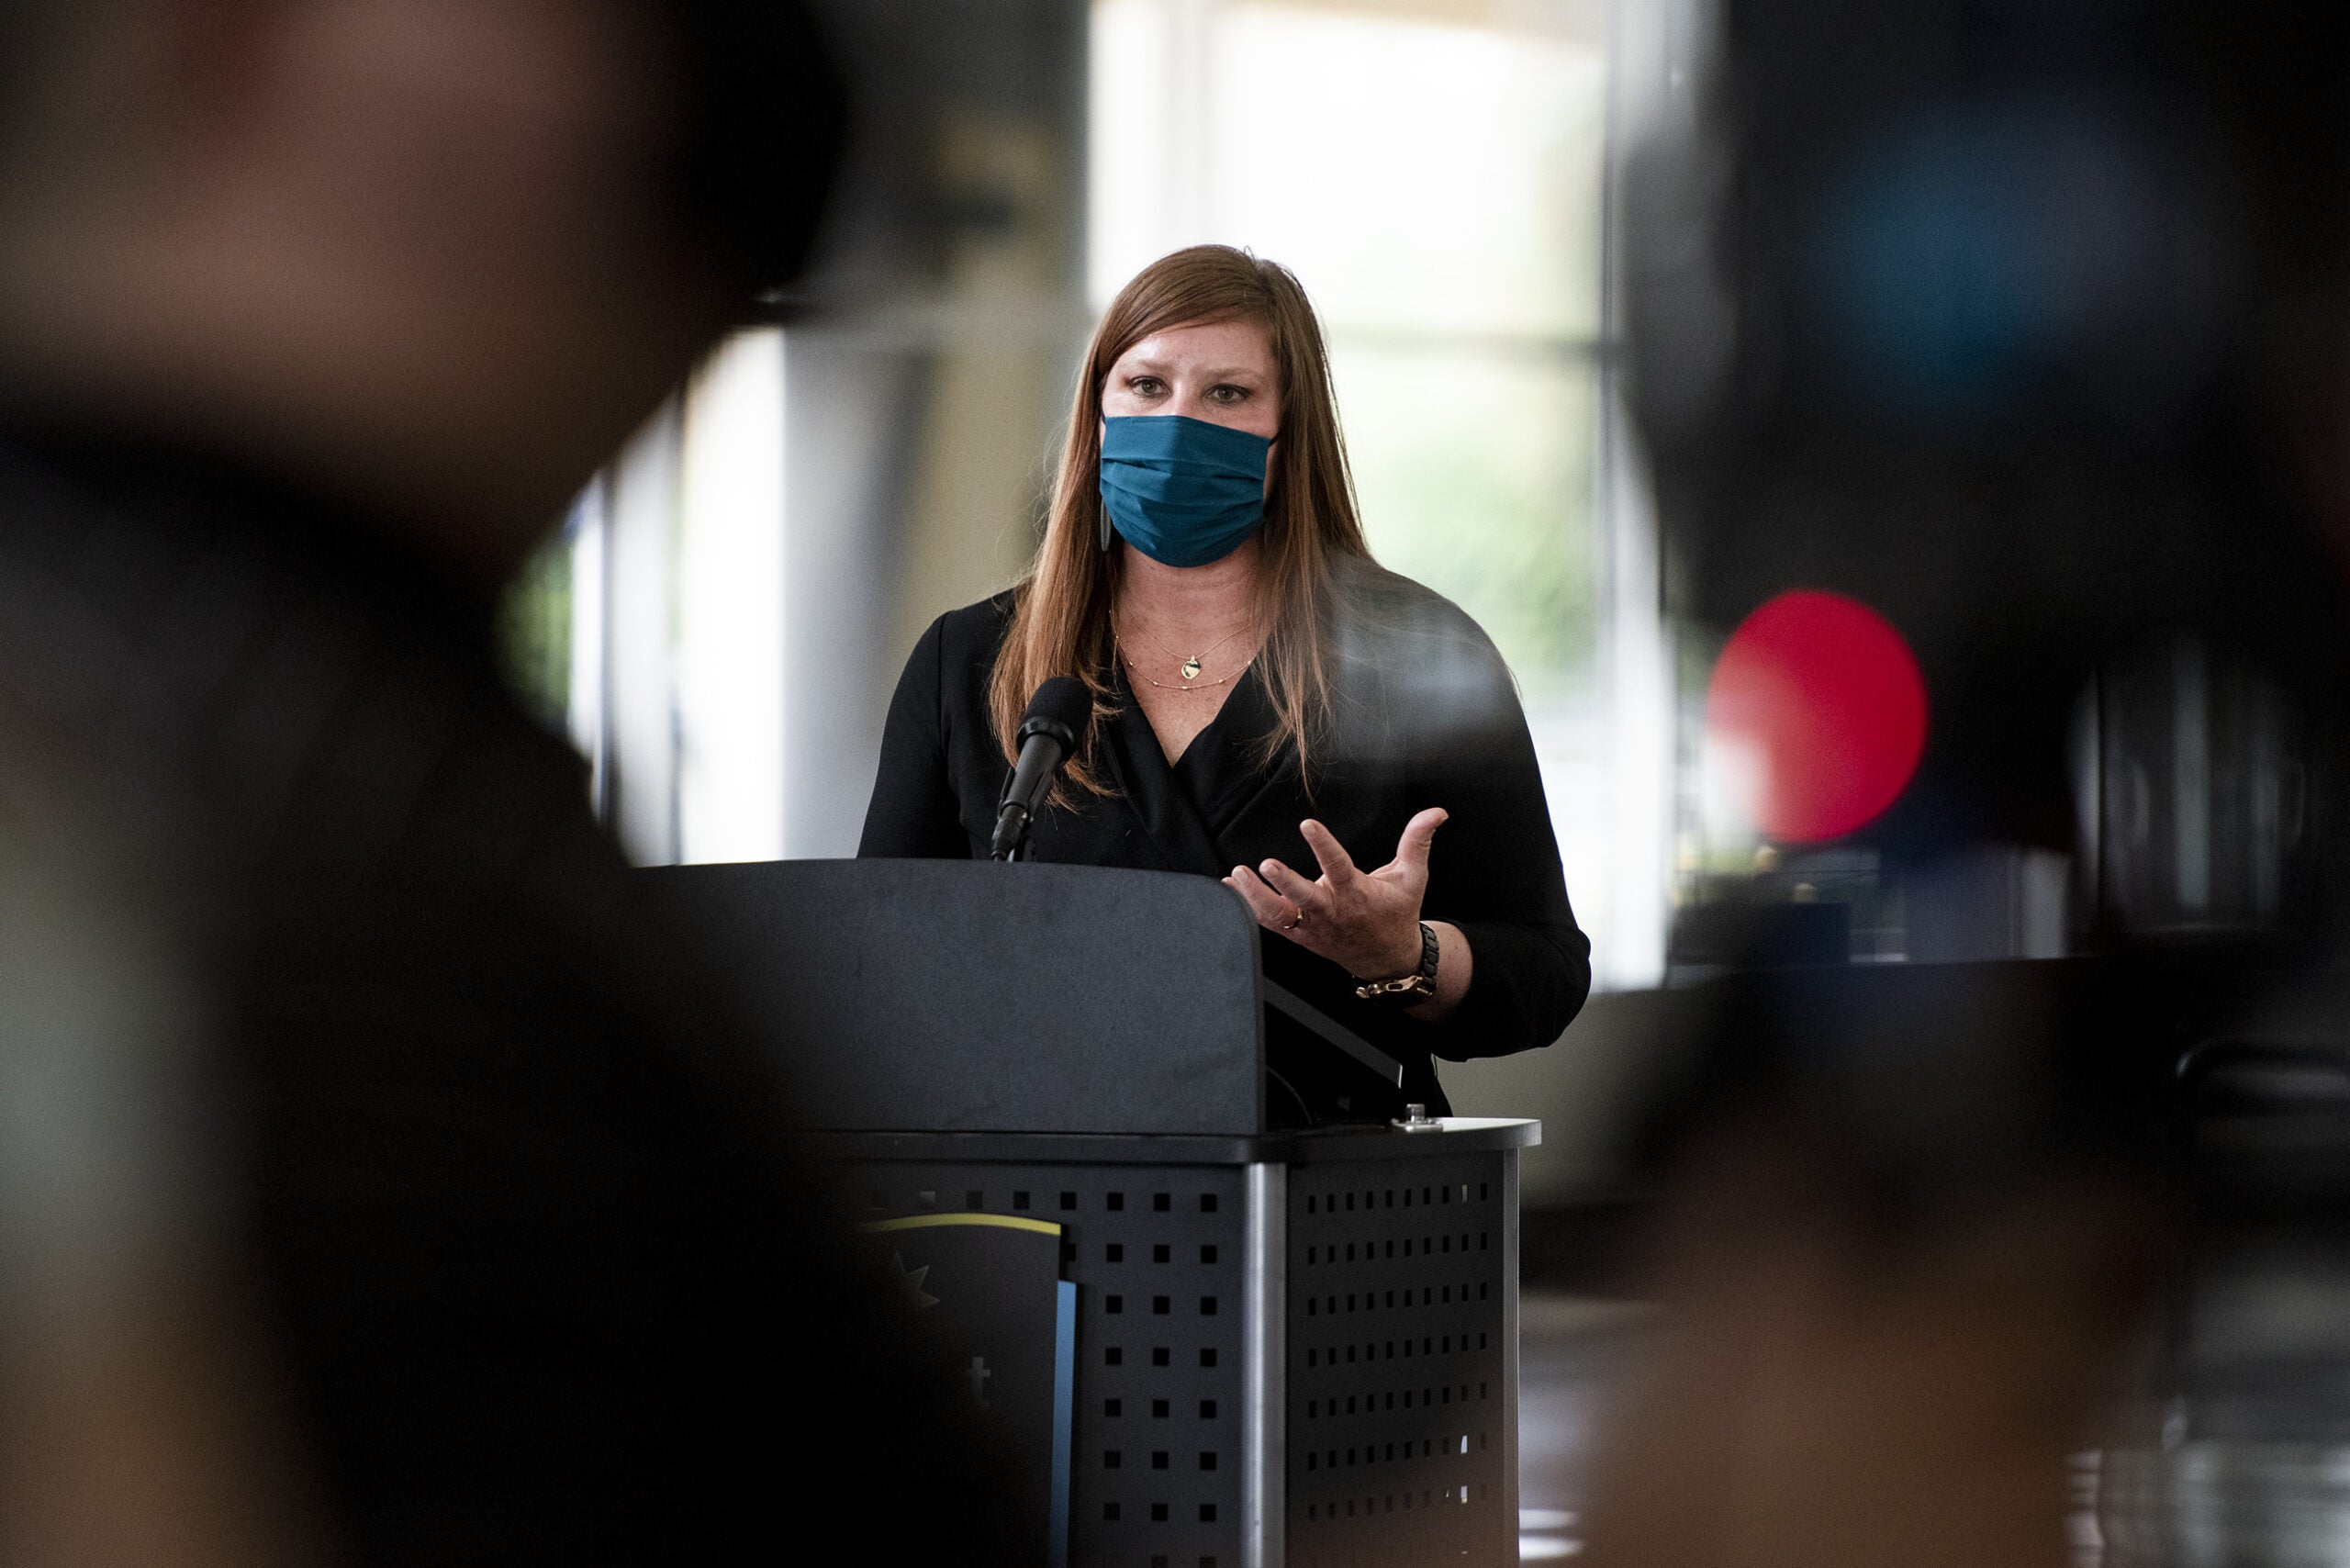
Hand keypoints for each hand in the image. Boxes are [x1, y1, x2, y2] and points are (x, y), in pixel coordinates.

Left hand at [1224, 809, 1446, 978]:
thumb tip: (1435, 813)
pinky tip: (1230, 885)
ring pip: (1278, 915)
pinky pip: (1268, 923)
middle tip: (1267, 865)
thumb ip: (1417, 842)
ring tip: (1238, 874)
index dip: (1323, 846)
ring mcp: (1312, 927)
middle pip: (1304, 899)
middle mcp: (1331, 912)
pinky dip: (1246, 905)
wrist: (1387, 959)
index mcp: (1357, 895)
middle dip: (1285, 883)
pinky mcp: (1299, 935)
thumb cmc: (1397, 914)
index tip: (1308, 825)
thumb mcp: (1412, 877)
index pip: (1338, 867)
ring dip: (1255, 896)